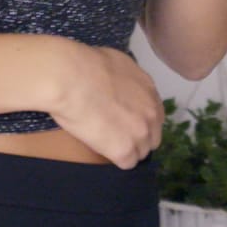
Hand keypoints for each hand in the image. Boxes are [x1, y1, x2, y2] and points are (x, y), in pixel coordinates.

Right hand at [48, 42, 165, 168]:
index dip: (140, 120)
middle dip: (137, 138)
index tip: (125, 121)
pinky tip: (101, 149)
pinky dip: (115, 159)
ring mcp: (140, 133)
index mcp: (149, 90)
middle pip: (152, 137)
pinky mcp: (125, 150)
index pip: (154, 115)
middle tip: (115, 134)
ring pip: (141, 152)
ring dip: (126, 150)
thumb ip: (126, 79)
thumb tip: (119, 83)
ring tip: (106, 143)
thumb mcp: (116, 63)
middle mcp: (151, 112)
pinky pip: (127, 163)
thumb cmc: (85, 65)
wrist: (71, 78)